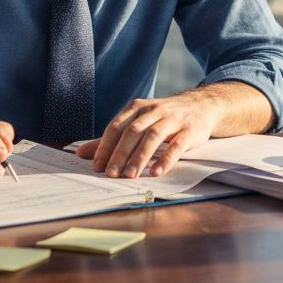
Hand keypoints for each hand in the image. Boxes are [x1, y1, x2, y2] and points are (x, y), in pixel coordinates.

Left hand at [77, 92, 219, 178]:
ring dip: (140, 157)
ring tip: (130, 176)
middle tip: (111, 174)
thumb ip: (112, 139)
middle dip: (120, 154)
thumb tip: (82, 153)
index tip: (96, 166)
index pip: (116, 126)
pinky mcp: (190, 130)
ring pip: (153, 136)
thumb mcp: (138, 122)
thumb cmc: (164, 118)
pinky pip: (177, 145)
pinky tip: (156, 172)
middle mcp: (154, 110)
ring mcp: (173, 119)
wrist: (201, 106)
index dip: (105, 146)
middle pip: (133, 132)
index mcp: (137, 108)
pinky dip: (166, 159)